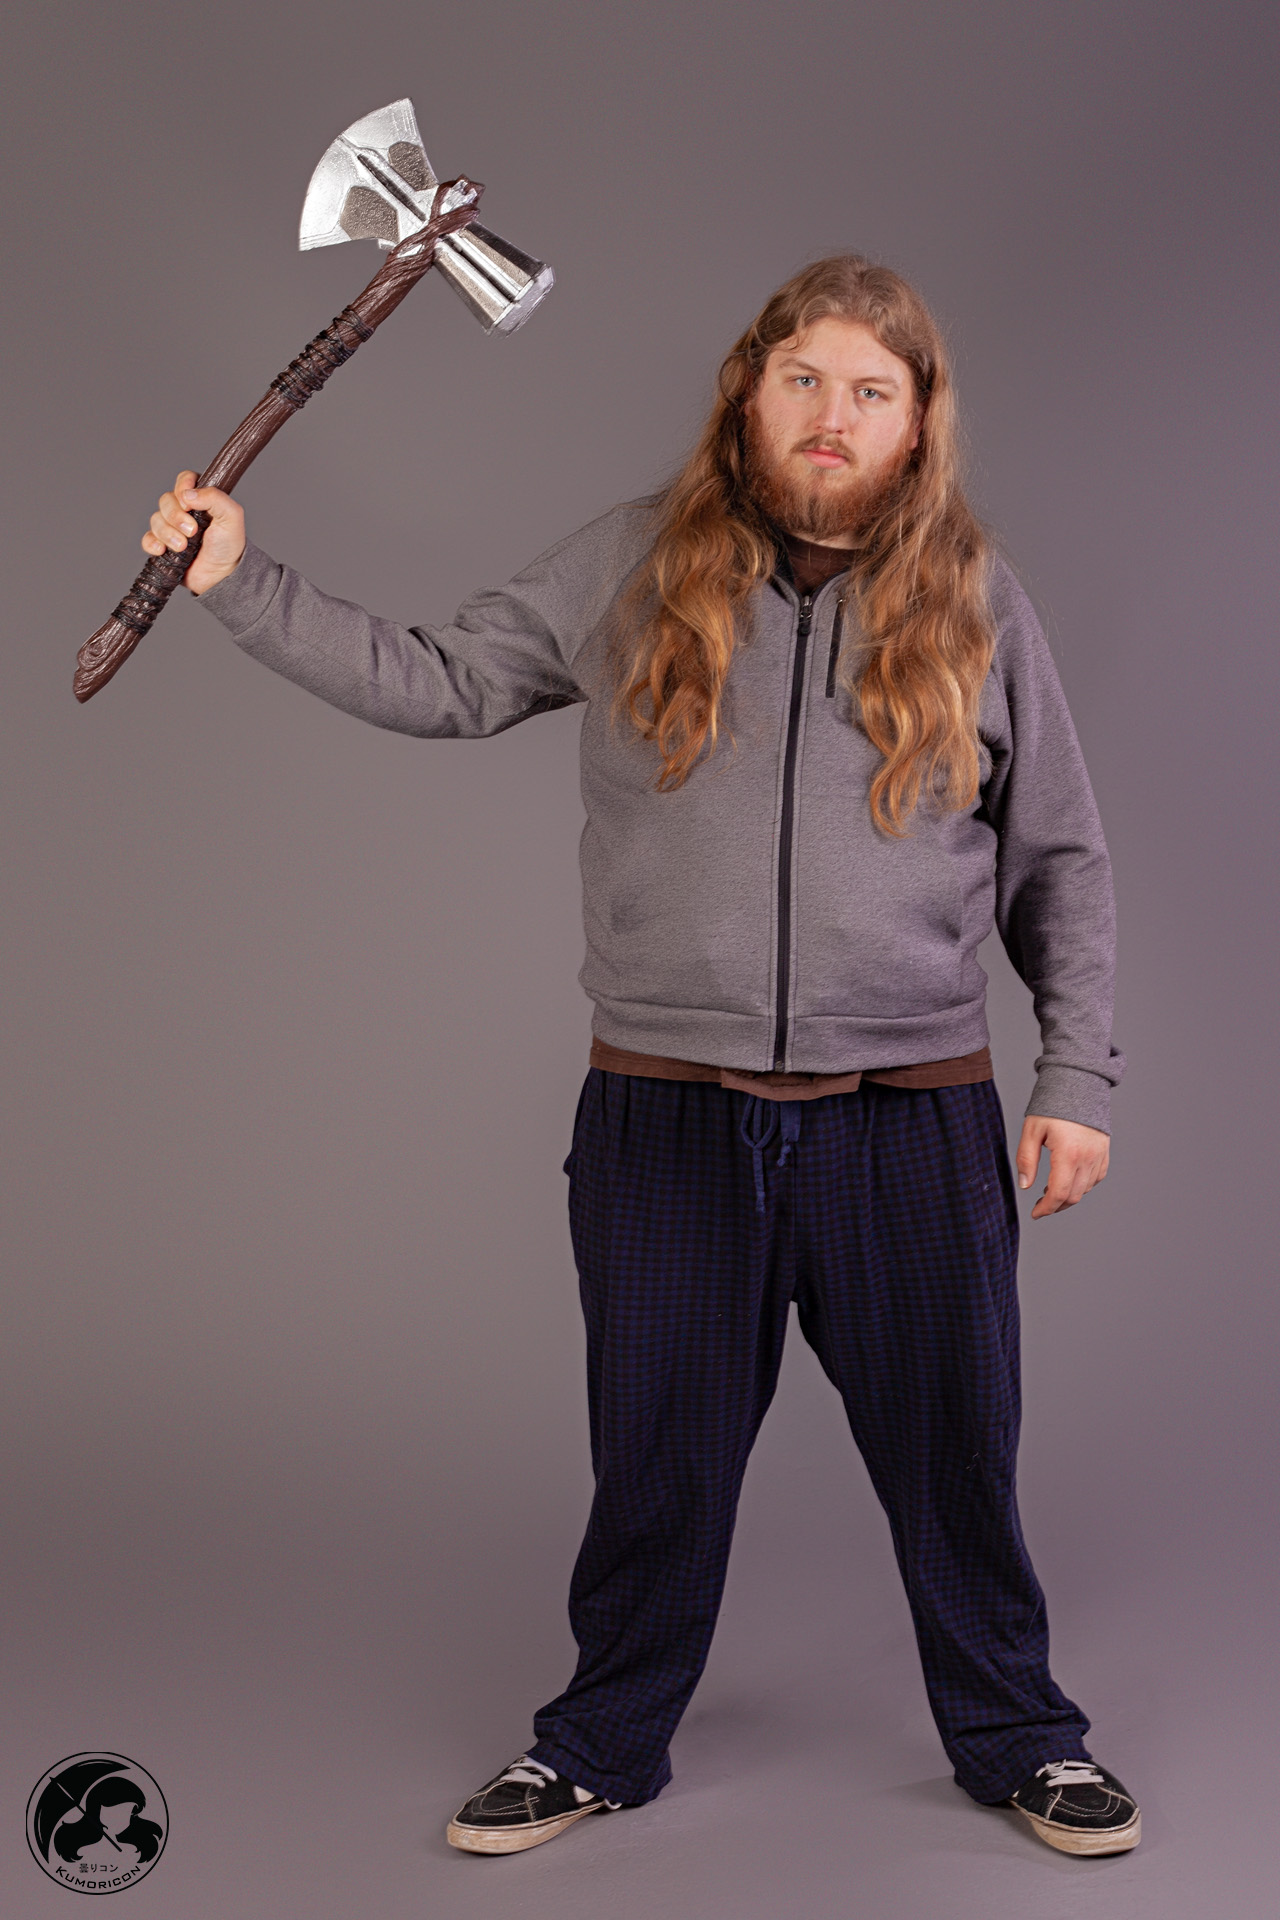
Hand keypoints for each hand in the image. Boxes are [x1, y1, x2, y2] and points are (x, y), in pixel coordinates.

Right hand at [142, 470, 244, 594]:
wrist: (222, 575)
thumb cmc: (229, 545)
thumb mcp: (232, 516)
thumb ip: (215, 498)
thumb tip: (188, 494)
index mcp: (201, 498)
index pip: (184, 480)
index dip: (182, 487)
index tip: (189, 504)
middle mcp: (184, 510)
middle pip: (166, 500)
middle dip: (176, 516)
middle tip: (192, 532)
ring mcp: (172, 527)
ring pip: (155, 519)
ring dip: (168, 533)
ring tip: (184, 547)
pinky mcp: (163, 545)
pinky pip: (147, 539)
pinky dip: (152, 543)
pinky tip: (163, 551)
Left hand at [1016, 1115, 1109, 1218]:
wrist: (1079, 1085)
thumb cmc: (1053, 1105)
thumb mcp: (1032, 1130)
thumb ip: (1026, 1159)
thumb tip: (1025, 1185)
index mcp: (1068, 1154)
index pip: (1058, 1194)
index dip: (1046, 1209)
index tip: (1036, 1213)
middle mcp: (1087, 1158)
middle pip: (1073, 1196)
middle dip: (1056, 1206)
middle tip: (1041, 1205)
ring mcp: (1098, 1156)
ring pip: (1085, 1189)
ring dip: (1068, 1196)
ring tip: (1051, 1190)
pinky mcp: (1104, 1152)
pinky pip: (1096, 1178)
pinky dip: (1083, 1185)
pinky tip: (1069, 1180)